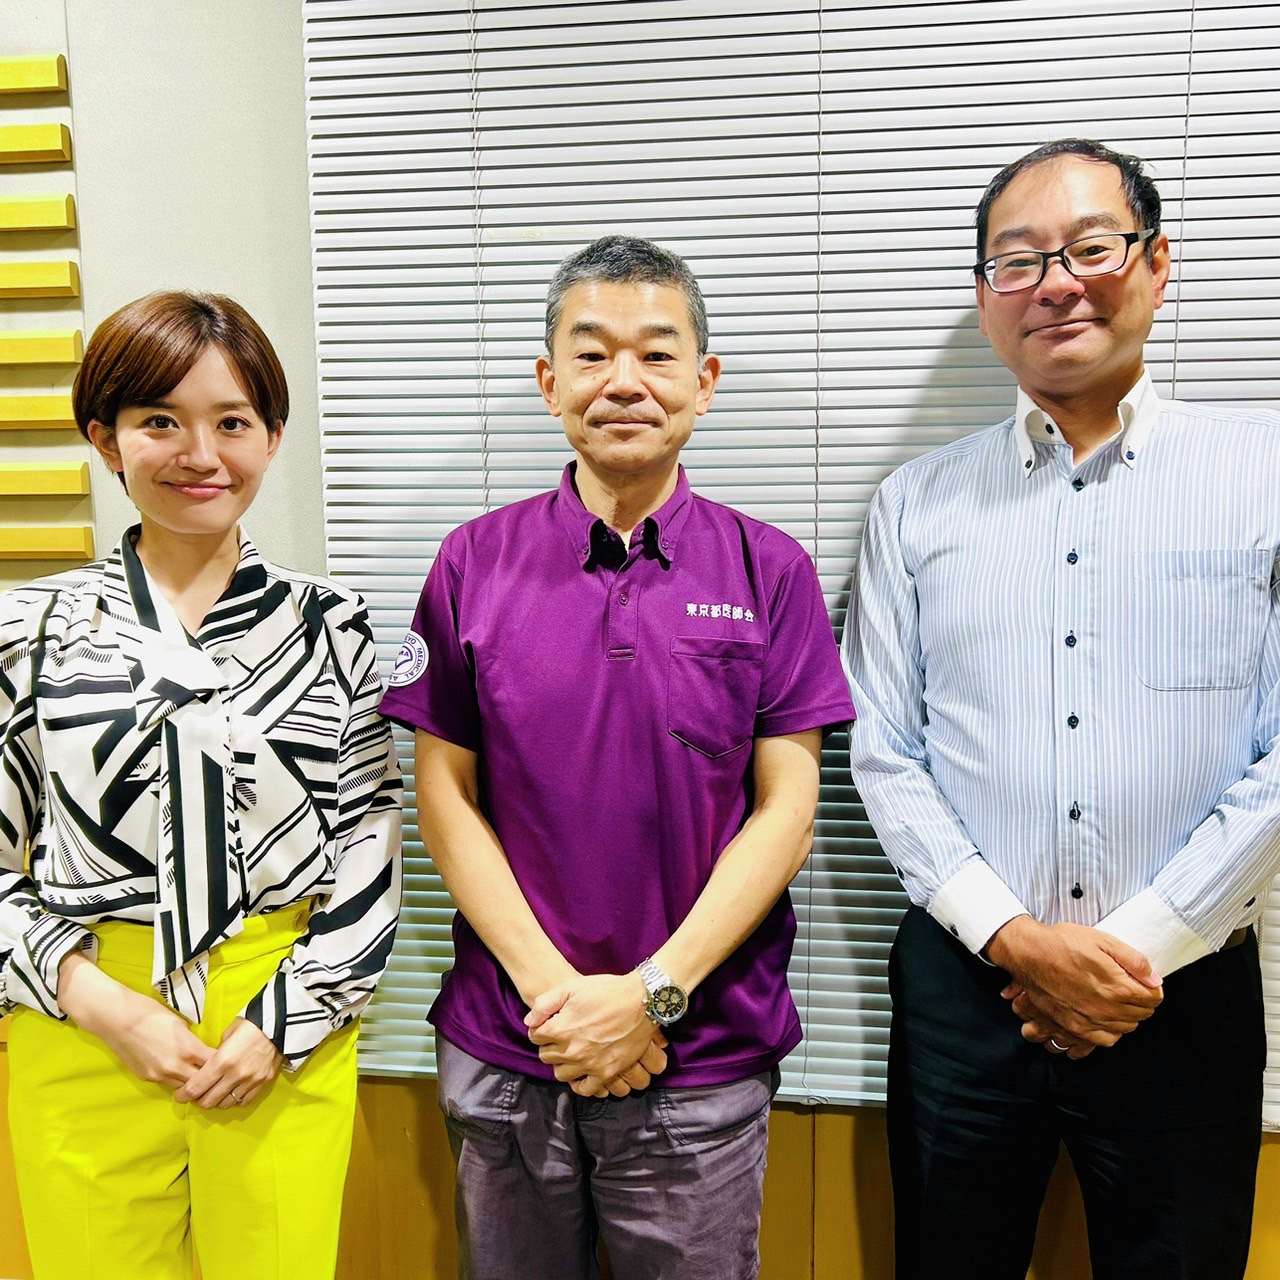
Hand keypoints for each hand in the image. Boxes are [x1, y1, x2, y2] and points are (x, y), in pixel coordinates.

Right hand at [58, 952, 211, 1087]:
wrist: (117, 1019)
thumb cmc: (150, 1013)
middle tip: (217, 1075)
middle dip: (210, 1079)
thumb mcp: (179, 1023)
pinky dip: (176, 1080)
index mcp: (188, 1048)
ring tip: (200, 1078)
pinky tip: (179, 1073)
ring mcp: (159, 1075)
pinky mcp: (146, 1078)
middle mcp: (175, 1066)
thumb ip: (191, 1040)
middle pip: (201, 1082)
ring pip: (184, 1087)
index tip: (227, 1061)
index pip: (214, 1064)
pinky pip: (167, 1083)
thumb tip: (200, 1049)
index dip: (222, 1063)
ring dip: (192, 1083)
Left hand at [173, 1018, 284, 1109]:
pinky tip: (231, 1092)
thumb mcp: (227, 1034)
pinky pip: (243, 1101)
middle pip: (208, 1101)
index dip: (183, 1095)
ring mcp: (250, 1081)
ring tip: (213, 1094)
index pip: (196, 1088)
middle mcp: (234, 1075)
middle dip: (198, 1101)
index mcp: (222, 1061)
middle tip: (195, 1096)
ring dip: (216, 1102)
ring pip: (225, 1104)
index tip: (179, 1096)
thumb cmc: (250, 1024)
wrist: (280, 1023)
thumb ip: (215, 1054)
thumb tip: (208, 1065)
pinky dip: (234, 1100)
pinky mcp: (263, 1082)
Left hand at [525, 973, 668, 1096]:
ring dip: (563, 1064)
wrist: (641, 1001)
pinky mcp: (606, 1073)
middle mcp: (571, 1051)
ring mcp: (589, 1064)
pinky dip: (580, 1084)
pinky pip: (585, 1089)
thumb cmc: (606, 991)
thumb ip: (545, 1003)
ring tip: (572, 1052)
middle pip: (546, 1057)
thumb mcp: (571, 987)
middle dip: (550, 1046)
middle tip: (561, 1036)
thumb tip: (530, 1021)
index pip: (535, 1037)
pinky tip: (582, 1072)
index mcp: (560, 1029)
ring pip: (561, 1074)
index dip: (541, 1028)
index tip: (550, 1024)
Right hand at [985, 916, 1162, 1047]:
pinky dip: (1104, 1035)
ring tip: (1114, 1003)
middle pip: (1140, 1016)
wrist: (1028, 953)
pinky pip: (1099, 1043)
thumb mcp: (1102, 940)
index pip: (1153, 999)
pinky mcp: (1071, 1029)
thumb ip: (1133, 960)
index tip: (1144, 981)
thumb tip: (1155, 979)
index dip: (1151, 987)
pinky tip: (1101, 1022)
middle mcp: (1106, 1011)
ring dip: (1124, 1018)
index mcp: (1117, 988)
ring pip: (1122, 1031)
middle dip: (1139, 1003)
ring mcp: (1088, 1023)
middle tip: (1129, 988)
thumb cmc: (1062, 944)